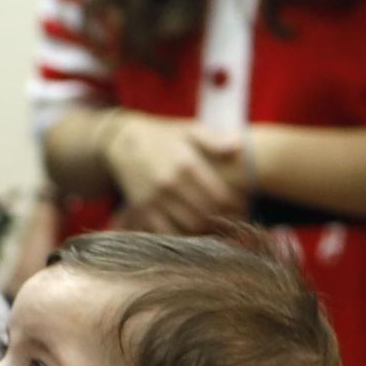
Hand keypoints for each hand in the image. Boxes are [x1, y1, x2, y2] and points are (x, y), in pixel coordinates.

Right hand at [103, 113, 246, 232]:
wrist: (122, 142)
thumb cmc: (163, 137)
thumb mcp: (188, 130)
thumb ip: (214, 139)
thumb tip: (238, 145)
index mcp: (186, 164)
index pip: (220, 196)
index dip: (236, 207)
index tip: (244, 208)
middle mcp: (170, 183)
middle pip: (206, 214)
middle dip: (223, 221)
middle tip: (234, 221)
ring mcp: (153, 199)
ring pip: (188, 226)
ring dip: (205, 230)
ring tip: (216, 226)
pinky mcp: (141, 209)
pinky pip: (166, 231)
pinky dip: (182, 235)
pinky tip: (191, 230)